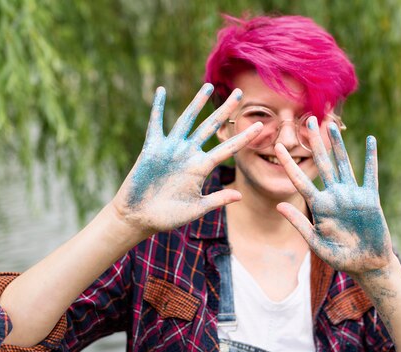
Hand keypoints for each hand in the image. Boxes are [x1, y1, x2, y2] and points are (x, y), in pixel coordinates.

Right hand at [112, 84, 261, 235]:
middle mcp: (189, 154)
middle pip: (210, 126)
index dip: (243, 138)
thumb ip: (216, 200)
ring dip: (197, 103)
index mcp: (201, 168)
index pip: (227, 149)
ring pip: (187, 120)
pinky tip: (161, 90)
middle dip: (225, 110)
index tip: (261, 126)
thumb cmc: (167, 217)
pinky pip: (156, 124)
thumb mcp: (196, 209)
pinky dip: (157, 107)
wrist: (139, 217)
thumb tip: (240, 195)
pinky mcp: (152, 148)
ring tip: (208, 86)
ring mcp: (171, 149)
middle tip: (240, 92)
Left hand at [275, 117, 392, 277]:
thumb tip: (279, 206)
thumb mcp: (316, 243)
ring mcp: (352, 195)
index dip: (289, 163)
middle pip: (321, 163)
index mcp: (318, 206)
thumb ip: (299, 223)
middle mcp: (333, 195)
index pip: (299, 180)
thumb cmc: (340, 258)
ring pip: (343, 163)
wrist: (367, 265)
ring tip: (332, 124)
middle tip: (307, 119)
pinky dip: (371, 157)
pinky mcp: (370, 198)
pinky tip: (370, 140)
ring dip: (338, 144)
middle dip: (314, 142)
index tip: (277, 146)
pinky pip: (370, 174)